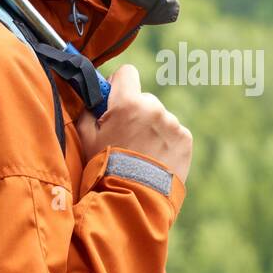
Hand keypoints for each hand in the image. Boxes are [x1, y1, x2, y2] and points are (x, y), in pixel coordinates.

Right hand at [74, 64, 192, 185]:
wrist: (134, 198)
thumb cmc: (106, 168)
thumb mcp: (87, 138)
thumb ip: (88, 112)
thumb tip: (89, 99)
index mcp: (128, 102)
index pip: (127, 73)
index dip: (118, 84)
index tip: (114, 99)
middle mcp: (153, 108)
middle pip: (144, 100)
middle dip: (135, 113)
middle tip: (126, 137)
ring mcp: (172, 123)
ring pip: (160, 118)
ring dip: (152, 129)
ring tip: (141, 155)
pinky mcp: (185, 139)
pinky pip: (174, 133)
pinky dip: (166, 143)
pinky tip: (155, 160)